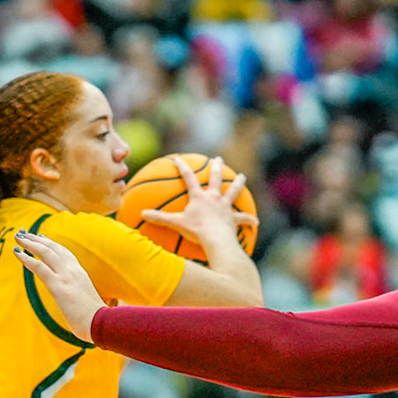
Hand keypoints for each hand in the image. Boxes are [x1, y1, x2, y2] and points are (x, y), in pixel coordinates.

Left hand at [13, 230, 103, 341]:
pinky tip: (17, 253)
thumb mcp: (86, 301)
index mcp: (80, 273)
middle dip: (37, 239)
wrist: (101, 323)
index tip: (40, 237)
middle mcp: (73, 270)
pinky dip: (26, 258)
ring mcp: (66, 276)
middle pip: (53, 248)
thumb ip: (77, 296)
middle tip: (24, 233)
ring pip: (45, 252)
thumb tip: (73, 303)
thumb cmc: (95, 319)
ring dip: (29, 243)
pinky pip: (39, 267)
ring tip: (17, 237)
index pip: (64, 253)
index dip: (51, 244)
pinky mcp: (58, 286)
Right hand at [140, 155, 254, 256]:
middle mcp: (214, 198)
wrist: (216, 238)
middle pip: (216, 178)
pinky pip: (243, 218)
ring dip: (238, 183)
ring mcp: (225, 207)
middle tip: (218, 159)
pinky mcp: (233, 219)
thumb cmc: (196, 230)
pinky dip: (248, 219)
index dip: (182, 168)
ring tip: (242, 177)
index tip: (178, 159)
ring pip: (233, 191)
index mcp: (199, 197)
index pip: (189, 178)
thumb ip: (159, 218)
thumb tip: (141, 214)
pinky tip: (256, 222)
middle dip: (216, 167)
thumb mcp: (175, 224)